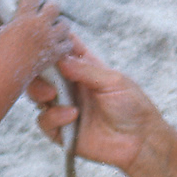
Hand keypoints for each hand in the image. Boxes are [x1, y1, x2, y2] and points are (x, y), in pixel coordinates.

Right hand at [0, 0, 73, 76]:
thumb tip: (15, 15)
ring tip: (58, 26)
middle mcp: (39, 24)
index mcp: (25, 15)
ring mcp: (49, 38)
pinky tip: (61, 44)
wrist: (8, 71)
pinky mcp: (55, 52)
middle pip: (55, 5)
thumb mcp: (2, 30)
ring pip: (65, 23)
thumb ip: (12, 21)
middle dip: (53, 4)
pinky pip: (68, 44)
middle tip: (51, 8)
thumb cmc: (0, 51)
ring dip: (61, 24)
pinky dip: (65, 44)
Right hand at [30, 38, 164, 172]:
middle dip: (36, 68)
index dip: (52, 40)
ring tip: (52, 94)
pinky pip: (44, 120)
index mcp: (84, 68)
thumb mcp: (113, 81)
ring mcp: (64, 106)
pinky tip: (72, 115)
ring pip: (36, 94)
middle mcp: (70, 85)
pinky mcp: (61, 130)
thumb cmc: (133, 106)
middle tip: (43, 71)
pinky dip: (53, 116)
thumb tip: (60, 59)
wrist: (140, 141)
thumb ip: (86, 69)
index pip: (63, 48)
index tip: (44, 36)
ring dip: (39, 91)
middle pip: (41, 70)